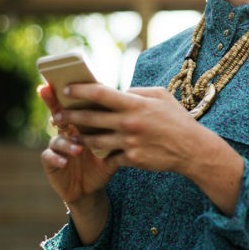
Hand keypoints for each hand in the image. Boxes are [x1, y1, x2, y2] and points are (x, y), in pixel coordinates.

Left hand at [54, 85, 200, 173]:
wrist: (191, 149)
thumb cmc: (177, 119)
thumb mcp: (161, 96)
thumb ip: (137, 92)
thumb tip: (120, 92)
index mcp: (134, 104)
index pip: (100, 94)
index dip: (80, 90)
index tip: (66, 89)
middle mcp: (128, 123)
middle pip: (90, 118)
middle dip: (69, 116)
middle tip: (57, 115)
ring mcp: (129, 142)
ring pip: (94, 140)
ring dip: (80, 137)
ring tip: (71, 134)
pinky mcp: (131, 159)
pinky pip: (109, 156)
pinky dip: (102, 153)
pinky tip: (94, 152)